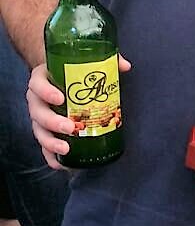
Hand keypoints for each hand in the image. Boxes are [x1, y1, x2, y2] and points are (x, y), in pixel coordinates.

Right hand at [27, 54, 130, 169]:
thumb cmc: (72, 71)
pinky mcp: (45, 131)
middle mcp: (37, 99)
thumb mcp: (85, 62)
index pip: (37, 84)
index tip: (61, 98)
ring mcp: (39, 117)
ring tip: (66, 149)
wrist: (58, 77)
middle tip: (70, 128)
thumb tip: (126, 66)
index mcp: (42, 79)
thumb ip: (104, 61)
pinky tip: (60, 164)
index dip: (46, 92)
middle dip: (52, 121)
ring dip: (50, 141)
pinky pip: (44, 146)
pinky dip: (50, 156)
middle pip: (37, 112)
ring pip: (39, 130)